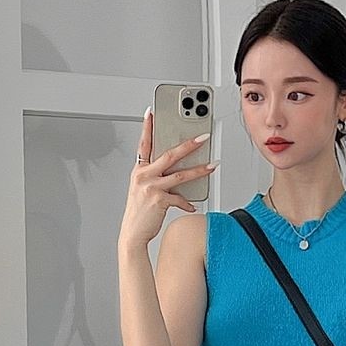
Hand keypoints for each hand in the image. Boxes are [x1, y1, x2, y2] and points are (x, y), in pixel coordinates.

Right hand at [118, 108, 217, 249]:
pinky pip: (180, 198)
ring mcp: (151, 187)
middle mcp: (144, 176)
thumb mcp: (142, 190)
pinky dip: (187, 202)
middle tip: (203, 137)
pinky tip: (192, 205)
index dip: (147, 127)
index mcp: (139, 170)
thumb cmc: (139, 213)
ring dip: (199, 169)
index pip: (144, 144)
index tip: (151, 112)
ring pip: (180, 174)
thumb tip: (175, 172)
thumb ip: (154, 177)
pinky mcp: (160, 201)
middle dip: (188, 144)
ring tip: (213, 165)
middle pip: (169, 154)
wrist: (132, 233)